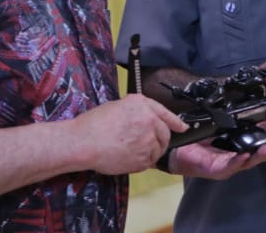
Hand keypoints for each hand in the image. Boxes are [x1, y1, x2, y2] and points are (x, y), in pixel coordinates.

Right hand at [71, 94, 187, 174]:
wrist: (83, 142)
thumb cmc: (93, 124)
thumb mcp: (116, 106)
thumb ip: (135, 111)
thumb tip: (144, 119)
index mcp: (141, 104)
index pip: (165, 113)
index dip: (175, 121)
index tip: (182, 127)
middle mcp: (149, 119)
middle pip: (165, 133)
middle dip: (160, 140)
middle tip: (147, 144)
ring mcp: (148, 139)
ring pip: (157, 149)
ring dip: (149, 152)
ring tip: (129, 151)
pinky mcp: (144, 158)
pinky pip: (149, 161)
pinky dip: (141, 161)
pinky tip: (127, 157)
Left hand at [170, 108, 265, 179]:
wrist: (178, 148)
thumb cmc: (198, 135)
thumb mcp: (217, 122)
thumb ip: (230, 114)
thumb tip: (243, 96)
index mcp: (241, 139)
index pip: (262, 131)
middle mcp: (240, 153)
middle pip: (261, 149)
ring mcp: (230, 163)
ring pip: (250, 161)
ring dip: (261, 154)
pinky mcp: (218, 170)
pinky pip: (230, 166)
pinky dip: (238, 161)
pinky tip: (245, 156)